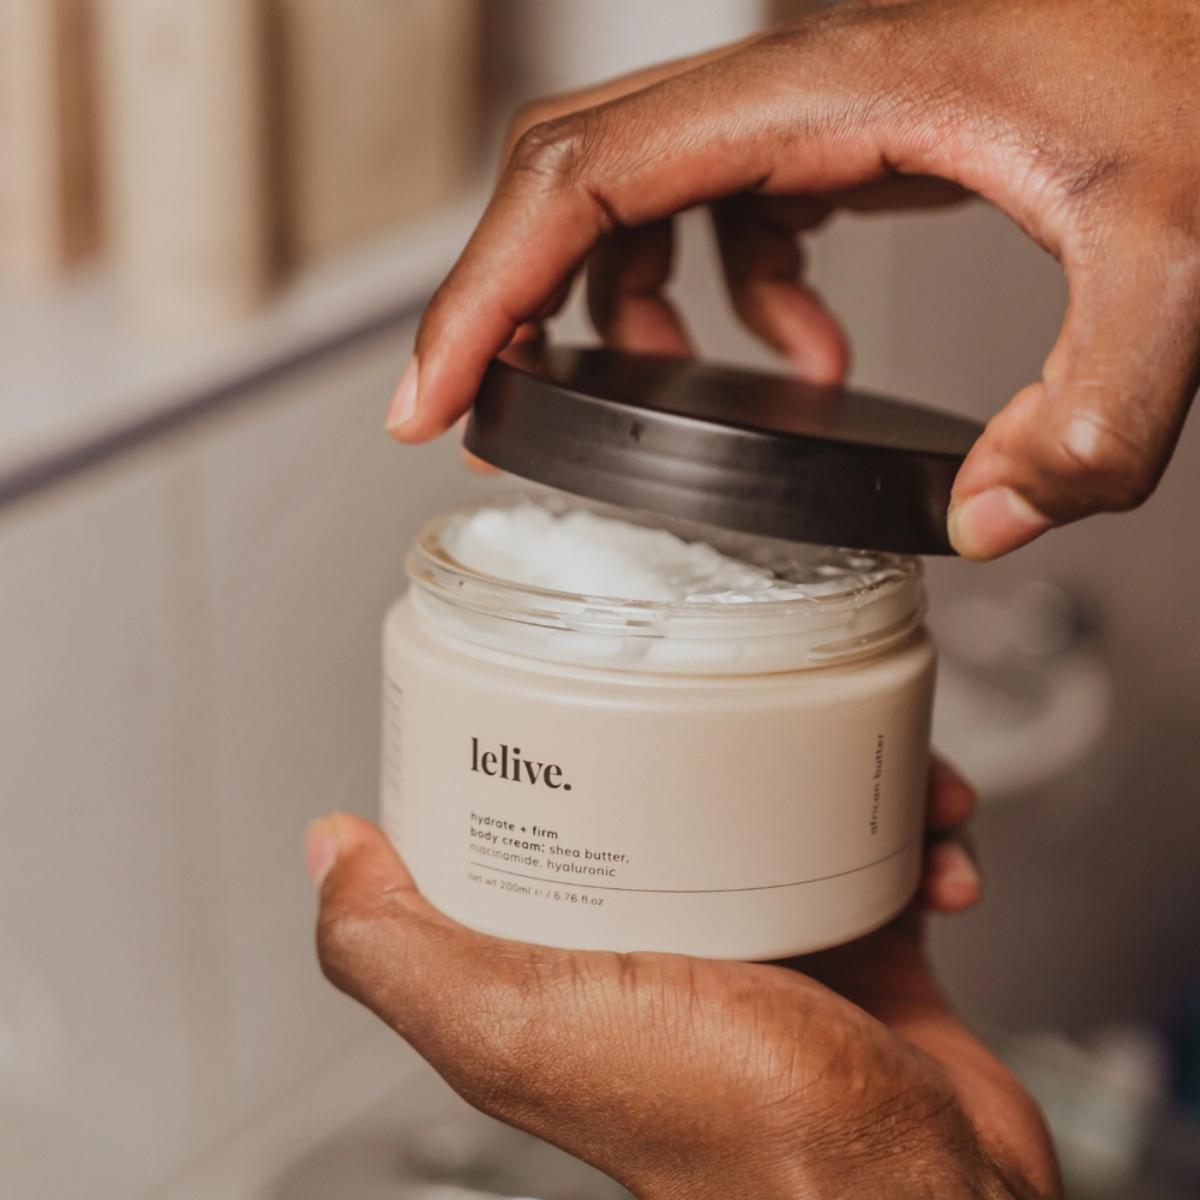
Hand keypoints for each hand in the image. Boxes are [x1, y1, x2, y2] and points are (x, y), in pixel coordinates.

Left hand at [306, 762, 1059, 1198]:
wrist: (915, 1195)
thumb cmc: (737, 1128)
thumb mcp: (523, 1025)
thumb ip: (401, 954)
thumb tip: (328, 852)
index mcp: (578, 961)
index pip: (542, 822)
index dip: (558, 743)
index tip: (590, 678)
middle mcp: (667, 950)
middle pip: (678, 793)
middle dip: (722, 736)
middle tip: (755, 690)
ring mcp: (769, 945)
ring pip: (795, 806)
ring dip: (844, 773)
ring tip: (879, 767)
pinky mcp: (860, 952)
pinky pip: (884, 854)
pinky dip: (915, 834)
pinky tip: (939, 844)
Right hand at [386, 0, 1199, 560]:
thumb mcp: (1174, 257)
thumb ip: (1092, 415)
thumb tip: (985, 519)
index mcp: (826, 91)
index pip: (584, 181)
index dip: (482, 293)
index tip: (432, 398)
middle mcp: (795, 87)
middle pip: (573, 178)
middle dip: (506, 305)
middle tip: (477, 416)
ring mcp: (814, 110)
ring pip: (637, 197)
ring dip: (618, 308)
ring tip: (669, 398)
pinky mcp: (846, 141)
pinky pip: (727, 214)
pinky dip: (728, 297)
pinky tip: (799, 354)